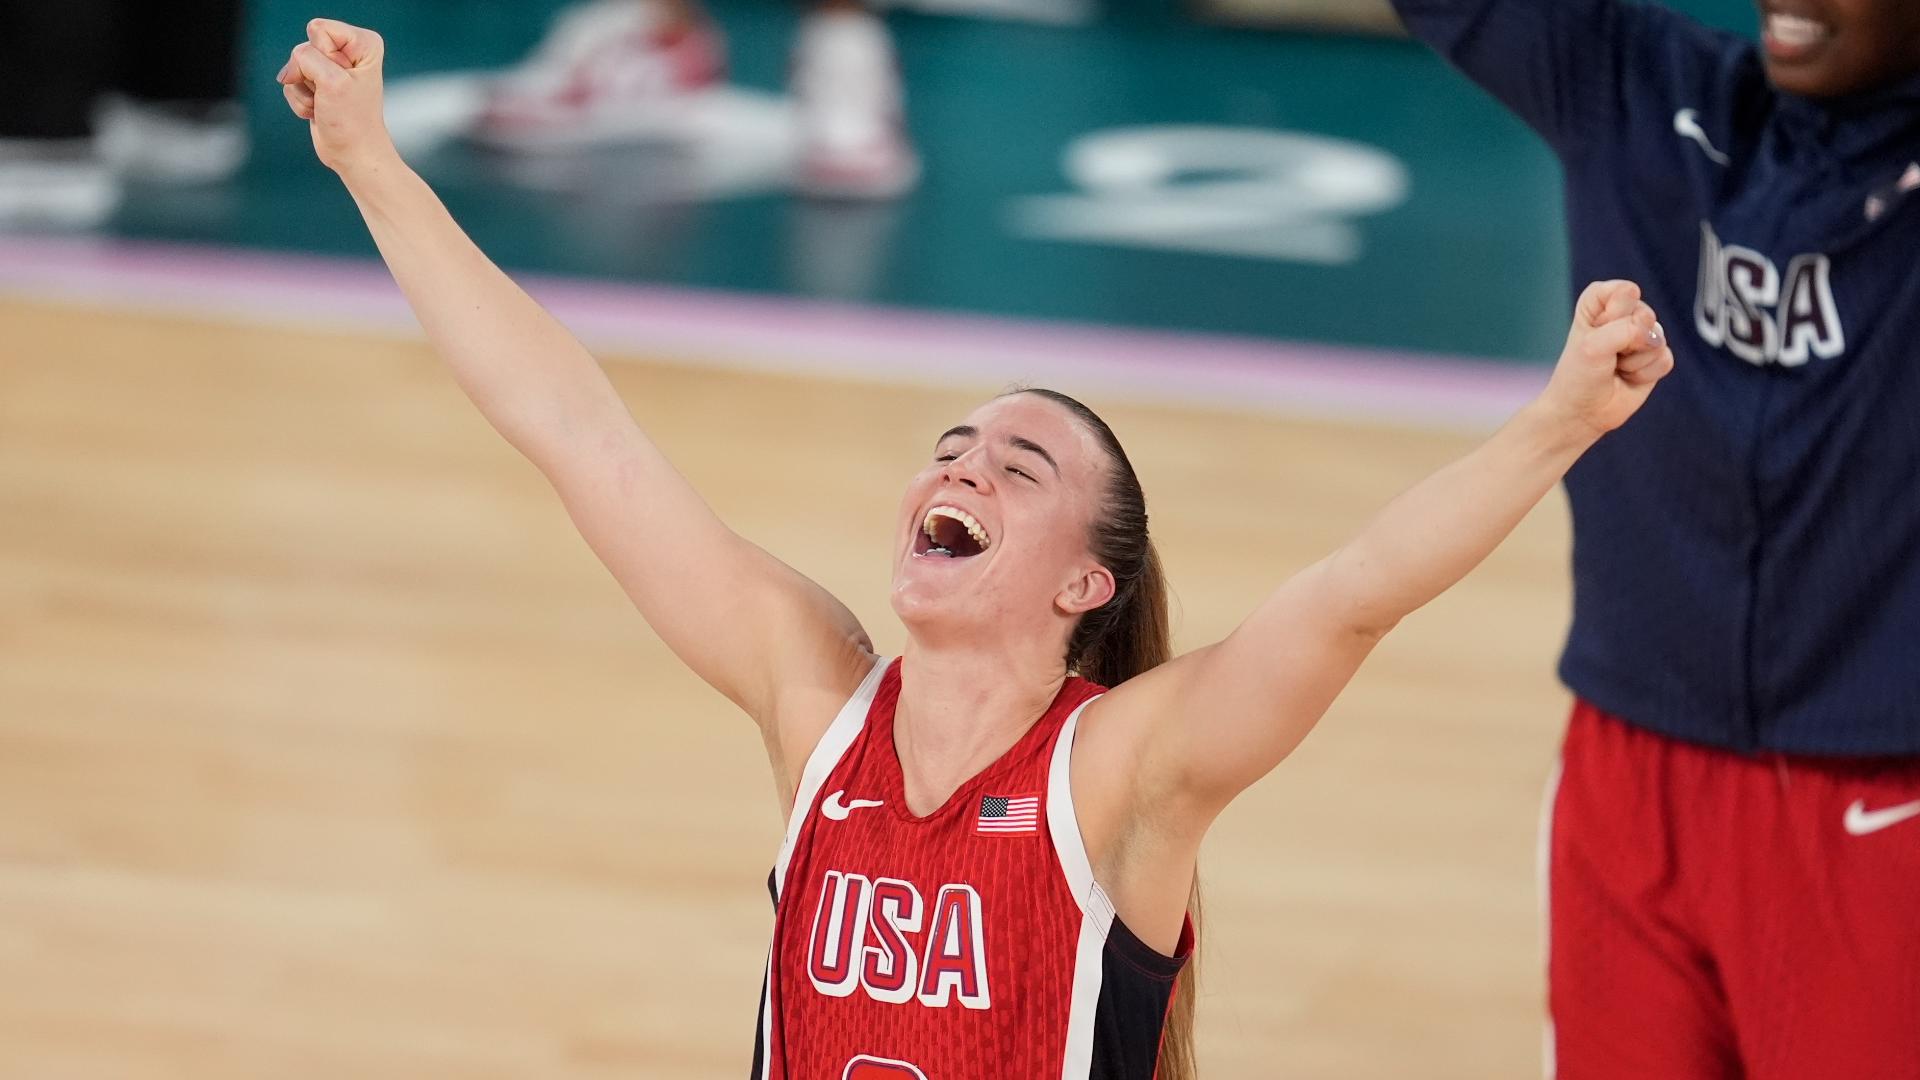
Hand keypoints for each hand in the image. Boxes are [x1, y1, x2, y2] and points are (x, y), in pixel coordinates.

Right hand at [276, 19, 394, 176]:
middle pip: (305, 47)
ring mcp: (332, 68)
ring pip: (295, 66)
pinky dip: (300, 100)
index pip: (319, 29)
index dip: (322, 56)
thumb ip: (305, 58)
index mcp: (363, 44)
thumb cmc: (352, 121)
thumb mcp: (331, 81)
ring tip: (325, 105)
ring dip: (304, 90)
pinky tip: (318, 110)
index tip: (340, 79)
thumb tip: (288, 69)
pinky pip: (292, 82)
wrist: (352, 154)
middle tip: (331, 95)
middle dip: (310, 75)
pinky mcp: (318, 84)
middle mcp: (349, 52)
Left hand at [1539, 280, 1675, 437]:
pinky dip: (1645, 374)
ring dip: (1635, 360)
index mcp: (1599, 303)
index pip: (1623, 290)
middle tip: (1607, 355)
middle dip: (1626, 340)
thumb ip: (1625, 330)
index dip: (1615, 312)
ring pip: (1657, 338)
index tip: (1597, 330)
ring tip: (1616, 368)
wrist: (1582, 412)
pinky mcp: (1655, 358)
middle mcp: (1623, 316)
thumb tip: (1655, 336)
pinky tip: (1629, 379)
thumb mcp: (1593, 346)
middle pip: (1645, 314)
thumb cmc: (1579, 375)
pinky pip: (1665, 358)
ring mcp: (1641, 337)